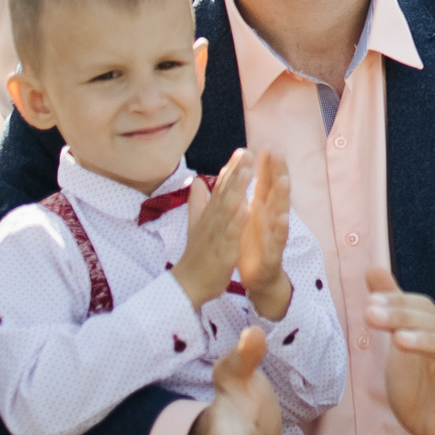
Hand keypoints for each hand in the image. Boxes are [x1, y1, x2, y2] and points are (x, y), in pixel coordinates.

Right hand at [170, 149, 256, 309]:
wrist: (188, 285)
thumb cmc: (197, 254)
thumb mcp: (197, 225)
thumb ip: (198, 202)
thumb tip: (196, 180)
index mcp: (210, 215)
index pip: (221, 188)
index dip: (231, 169)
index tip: (242, 150)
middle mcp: (212, 221)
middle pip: (224, 193)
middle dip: (235, 172)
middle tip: (246, 151)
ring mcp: (216, 235)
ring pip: (227, 209)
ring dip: (236, 190)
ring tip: (247, 171)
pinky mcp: (222, 251)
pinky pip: (230, 235)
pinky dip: (236, 222)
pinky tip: (246, 209)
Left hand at [231, 152, 294, 319]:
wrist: (258, 278)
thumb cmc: (252, 246)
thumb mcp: (246, 218)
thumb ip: (245, 196)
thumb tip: (241, 175)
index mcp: (261, 210)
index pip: (265, 184)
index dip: (266, 166)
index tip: (266, 144)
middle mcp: (271, 219)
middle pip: (276, 192)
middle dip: (278, 173)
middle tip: (279, 153)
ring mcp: (274, 235)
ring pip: (281, 213)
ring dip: (284, 197)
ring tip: (285, 180)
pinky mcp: (273, 253)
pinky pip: (278, 240)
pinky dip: (280, 230)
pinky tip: (282, 219)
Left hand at [363, 262, 434, 434]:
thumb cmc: (422, 382)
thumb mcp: (400, 340)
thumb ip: (391, 306)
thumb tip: (373, 268)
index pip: (419, 307)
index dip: (396, 302)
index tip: (370, 302)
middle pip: (432, 323)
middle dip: (402, 317)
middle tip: (371, 315)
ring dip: (425, 340)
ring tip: (398, 339)